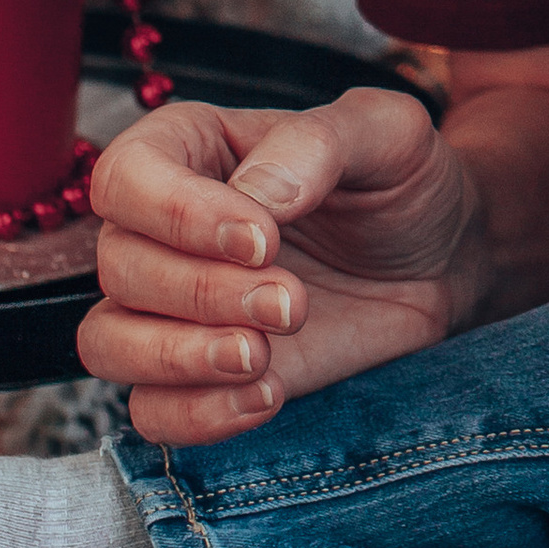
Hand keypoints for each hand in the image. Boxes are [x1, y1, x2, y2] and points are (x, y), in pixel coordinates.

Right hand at [78, 87, 481, 446]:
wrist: (440, 263)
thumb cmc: (401, 184)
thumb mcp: (386, 132)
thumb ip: (317, 144)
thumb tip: (256, 197)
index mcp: (188, 148)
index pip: (126, 177)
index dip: (179, 215)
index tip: (263, 240)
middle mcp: (160, 228)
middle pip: (121, 267)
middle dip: (203, 294)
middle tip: (291, 302)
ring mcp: (171, 308)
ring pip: (108, 344)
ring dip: (179, 359)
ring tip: (263, 357)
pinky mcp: (198, 375)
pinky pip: (149, 411)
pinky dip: (196, 415)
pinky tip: (268, 396)